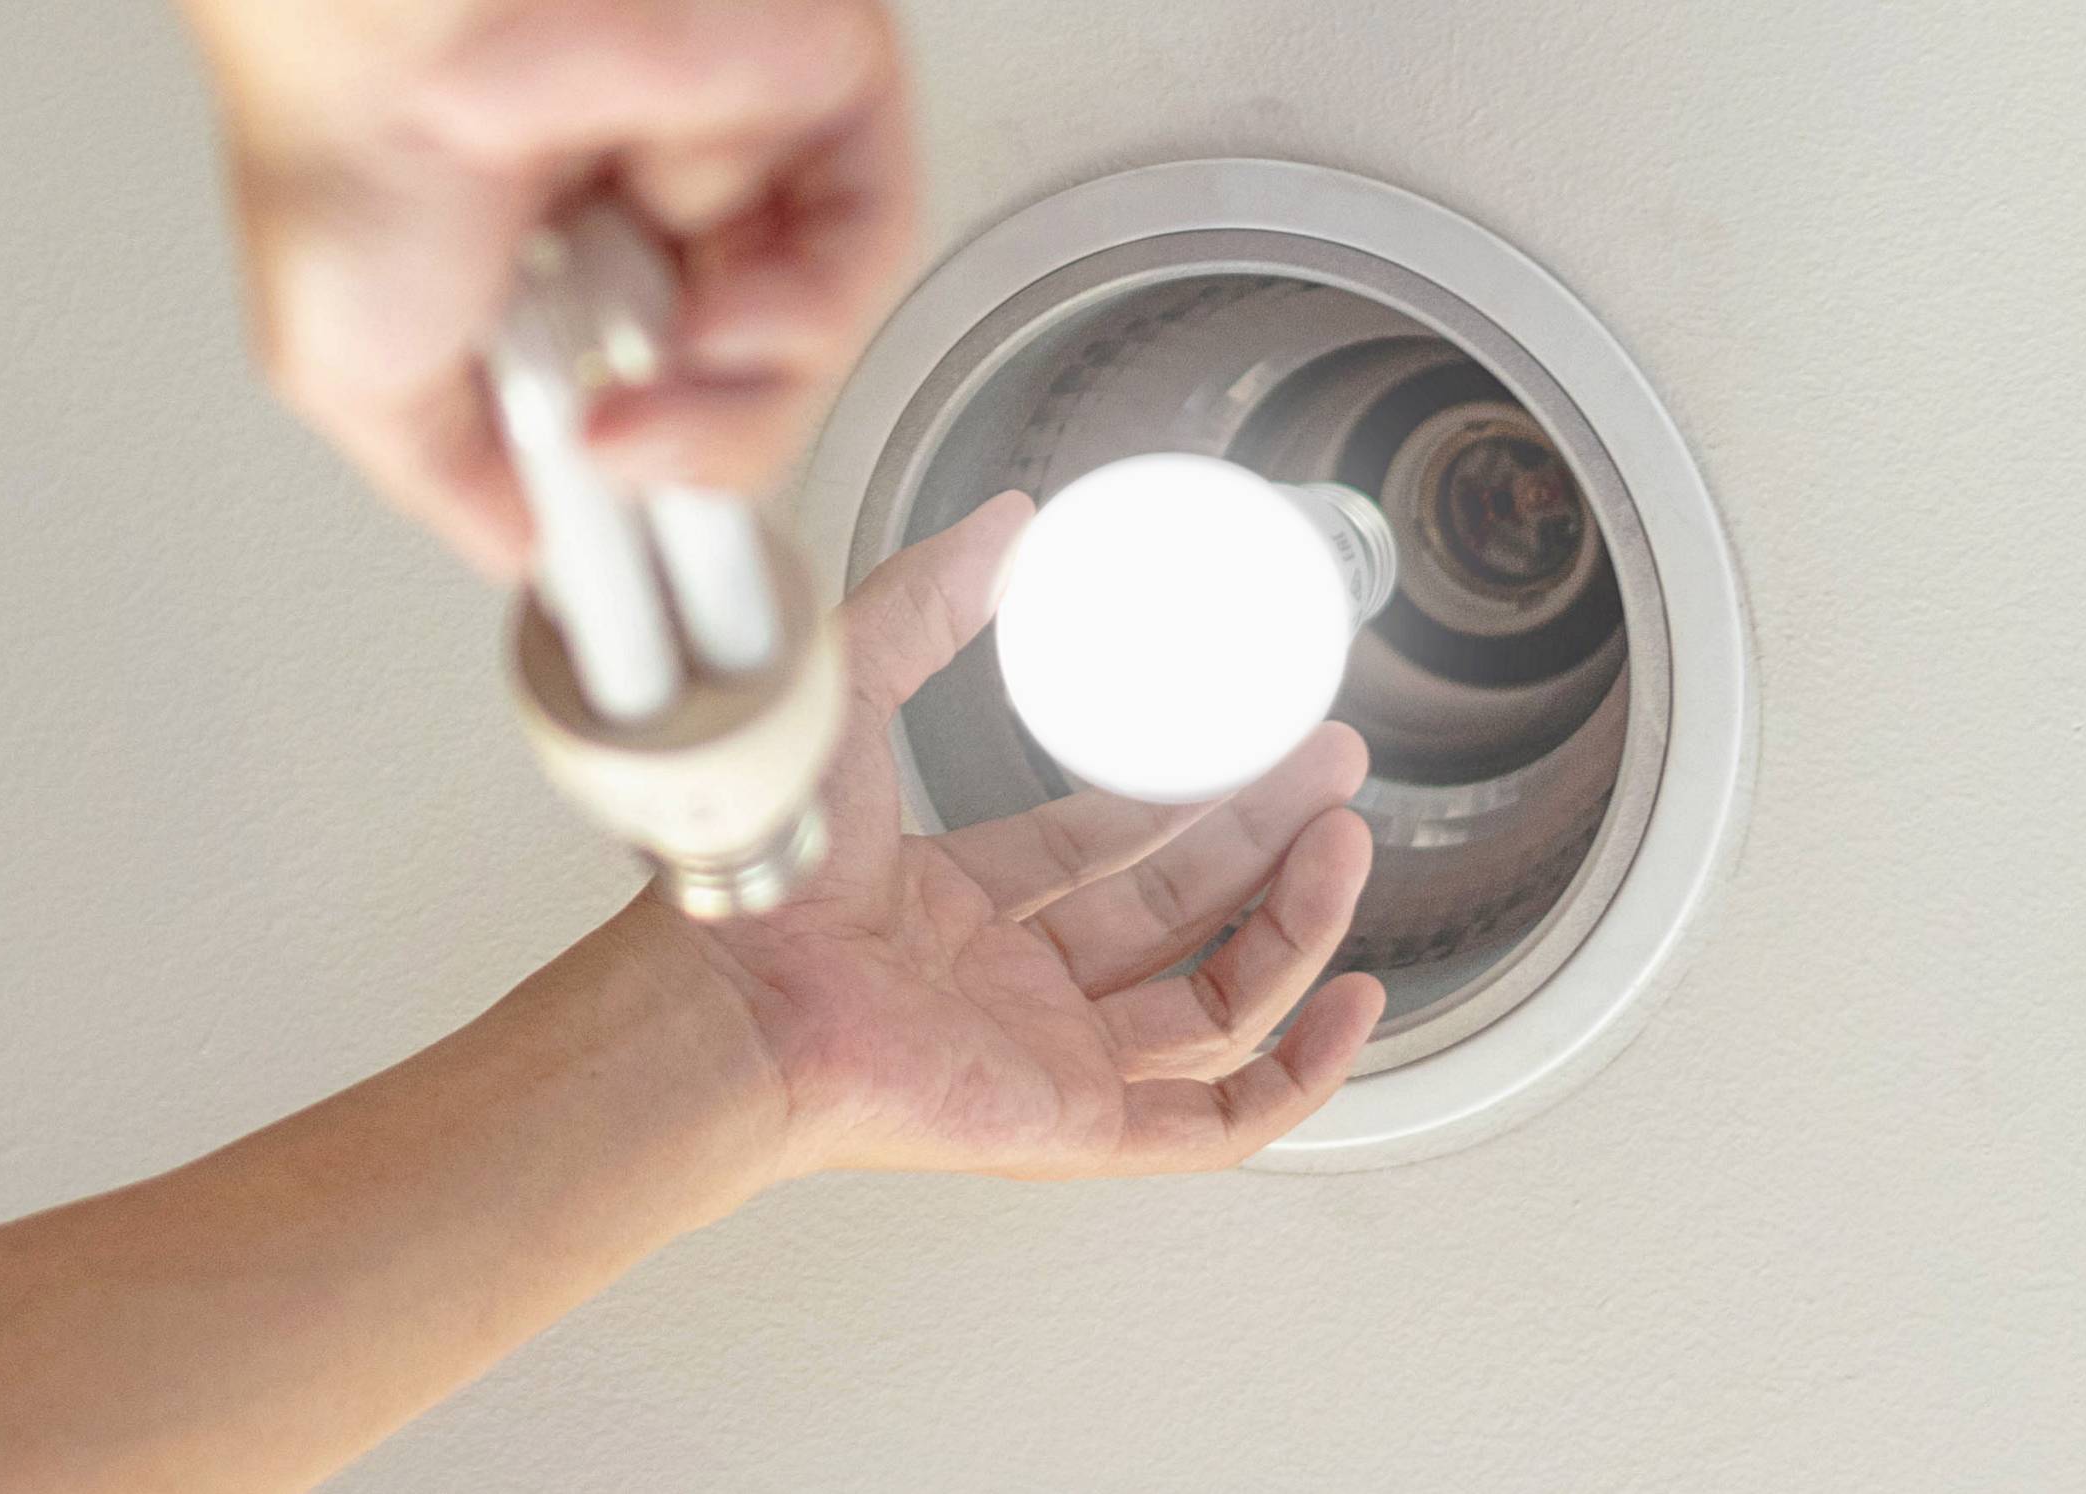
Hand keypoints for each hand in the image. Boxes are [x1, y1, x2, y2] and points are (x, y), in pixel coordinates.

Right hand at [180, 0, 916, 575]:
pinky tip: (712, 327)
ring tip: (640, 409)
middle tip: (622, 472)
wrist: (382, 27)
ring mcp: (736, 159)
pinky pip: (866, 246)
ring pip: (813, 342)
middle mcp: (651, 216)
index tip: (654, 579)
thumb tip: (535, 552)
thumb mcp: (359, 380)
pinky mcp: (809, 98)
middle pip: (751, 395)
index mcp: (555, 275)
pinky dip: (804, 317)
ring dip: (739, 413)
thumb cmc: (346, 146)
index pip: (662, 412)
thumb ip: (460, 482)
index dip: (663, 492)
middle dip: (690, 466)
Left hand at [657, 493, 1386, 1176]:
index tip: (1256, 740)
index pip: (1097, 847)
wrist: (734, 993)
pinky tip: (1352, 1000)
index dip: (1186, 794)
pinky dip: (1301, 1073)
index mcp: (950, 901)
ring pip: (1213, 1005)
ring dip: (1293, 926)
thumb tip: (1004, 524)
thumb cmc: (761, 870)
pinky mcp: (1075, 1127)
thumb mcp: (851, 690)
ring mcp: (1045, 1058)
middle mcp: (1002, 984)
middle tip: (1330, 772)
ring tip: (1344, 846)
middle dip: (1265, 840)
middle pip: (1173, 915)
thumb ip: (924, 601)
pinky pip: (1217, 1120)